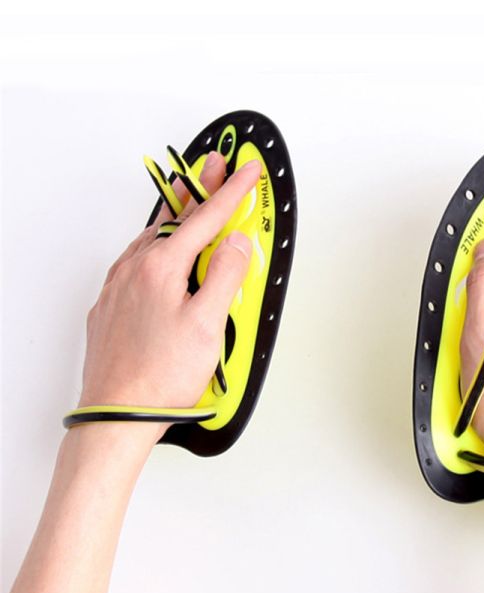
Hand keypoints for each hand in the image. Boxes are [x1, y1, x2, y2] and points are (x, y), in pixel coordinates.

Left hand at [79, 152, 260, 438]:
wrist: (116, 413)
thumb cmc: (160, 376)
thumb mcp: (207, 325)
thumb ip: (224, 276)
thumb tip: (236, 243)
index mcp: (161, 267)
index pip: (207, 218)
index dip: (232, 192)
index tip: (247, 171)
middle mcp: (134, 270)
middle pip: (175, 218)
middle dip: (200, 187)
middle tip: (215, 163)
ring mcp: (119, 287)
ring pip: (152, 237)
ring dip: (175, 214)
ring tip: (189, 197)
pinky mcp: (111, 306)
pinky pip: (135, 259)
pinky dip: (154, 243)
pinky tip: (159, 249)